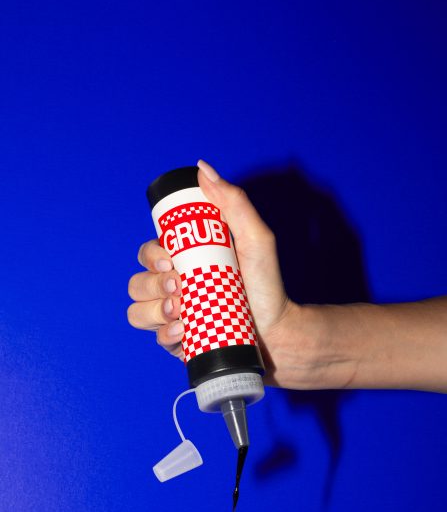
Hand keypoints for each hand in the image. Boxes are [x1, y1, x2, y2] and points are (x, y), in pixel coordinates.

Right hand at [127, 159, 296, 382]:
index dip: (151, 255)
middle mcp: (174, 289)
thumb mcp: (255, 238)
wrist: (277, 331)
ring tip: (182, 312)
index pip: (148, 253)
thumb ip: (233, 202)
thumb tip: (203, 169)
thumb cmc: (266, 284)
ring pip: (137, 311)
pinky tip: (185, 331)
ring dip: (154, 310)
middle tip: (180, 285)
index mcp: (184, 263)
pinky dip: (166, 335)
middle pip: (137, 282)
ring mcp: (174, 317)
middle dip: (153, 283)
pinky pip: (156, 339)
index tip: (169, 259)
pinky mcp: (179, 342)